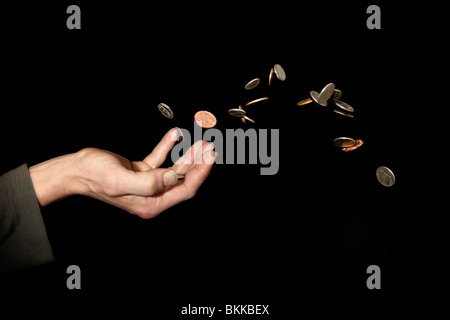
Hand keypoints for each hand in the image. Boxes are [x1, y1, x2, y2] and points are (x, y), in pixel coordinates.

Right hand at [29, 128, 215, 218]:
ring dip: (187, 155)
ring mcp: (147, 184)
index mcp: (150, 203)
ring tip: (199, 142)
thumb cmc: (93, 176)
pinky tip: (174, 135)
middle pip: (183, 180)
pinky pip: (160, 159)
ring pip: (175, 169)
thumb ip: (149, 182)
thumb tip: (174, 176)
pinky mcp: (142, 172)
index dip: (200, 174)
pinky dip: (167, 147)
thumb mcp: (119, 180)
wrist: (76, 170)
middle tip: (209, 148)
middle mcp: (151, 196)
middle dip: (198, 164)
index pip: (184, 189)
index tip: (209, 158)